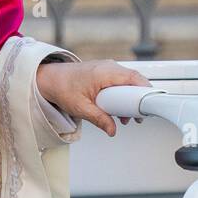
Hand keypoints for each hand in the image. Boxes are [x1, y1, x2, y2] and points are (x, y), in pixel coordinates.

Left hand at [35, 59, 151, 136]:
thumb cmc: (62, 87)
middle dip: (137, 100)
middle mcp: (109, 67)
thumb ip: (99, 119)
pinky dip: (123, 94)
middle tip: (135, 117)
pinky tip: (118, 108)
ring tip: (124, 116)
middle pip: (134, 81)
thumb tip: (112, 130)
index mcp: (105, 73)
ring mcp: (108, 68)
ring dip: (129, 98)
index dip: (144, 93)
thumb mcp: (81, 108)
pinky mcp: (105, 72)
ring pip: (128, 82)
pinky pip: (121, 81)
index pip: (134, 79)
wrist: (50, 79)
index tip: (147, 108)